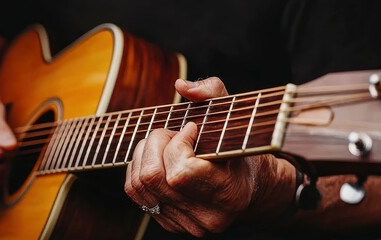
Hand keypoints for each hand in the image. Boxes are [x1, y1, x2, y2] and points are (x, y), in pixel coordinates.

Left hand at [125, 77, 295, 236]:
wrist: (246, 185)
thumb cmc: (239, 146)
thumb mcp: (234, 114)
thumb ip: (212, 91)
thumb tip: (181, 86)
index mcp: (229, 193)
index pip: (181, 172)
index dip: (178, 144)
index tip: (191, 128)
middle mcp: (206, 216)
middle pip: (152, 176)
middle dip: (156, 143)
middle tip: (174, 133)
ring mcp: (186, 223)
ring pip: (138, 184)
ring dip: (145, 154)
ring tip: (167, 144)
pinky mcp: (169, 223)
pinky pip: (135, 192)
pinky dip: (139, 167)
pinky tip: (158, 158)